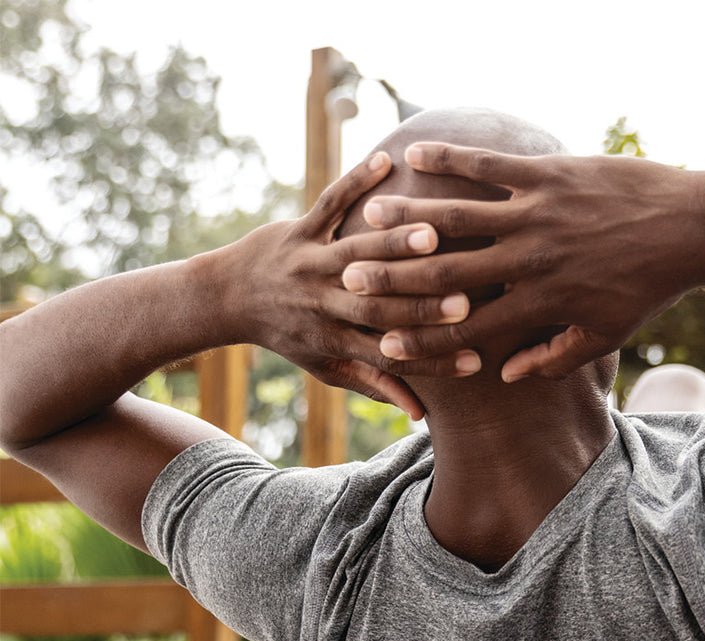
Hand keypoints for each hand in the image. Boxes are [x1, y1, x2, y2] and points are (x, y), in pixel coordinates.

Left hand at [224, 151, 478, 419]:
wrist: (229, 296)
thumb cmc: (291, 336)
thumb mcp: (329, 367)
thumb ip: (375, 383)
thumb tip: (420, 414)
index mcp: (334, 342)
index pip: (390, 357)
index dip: (432, 360)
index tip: (474, 359)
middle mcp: (322, 303)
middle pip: (377, 308)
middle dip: (421, 305)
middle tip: (465, 302)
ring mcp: (309, 263)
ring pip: (357, 253)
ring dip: (394, 243)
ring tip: (436, 235)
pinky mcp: (298, 229)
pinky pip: (328, 203)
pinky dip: (354, 182)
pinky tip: (386, 160)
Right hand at [340, 144, 704, 381]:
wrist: (687, 231)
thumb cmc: (646, 288)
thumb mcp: (604, 335)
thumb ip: (552, 357)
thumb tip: (504, 375)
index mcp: (540, 305)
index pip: (469, 331)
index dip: (424, 343)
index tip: (385, 347)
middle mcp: (530, 261)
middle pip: (448, 275)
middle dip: (395, 280)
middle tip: (350, 279)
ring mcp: (537, 214)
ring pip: (460, 218)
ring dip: (410, 217)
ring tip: (371, 216)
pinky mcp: (547, 176)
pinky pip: (489, 164)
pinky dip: (451, 160)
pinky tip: (416, 154)